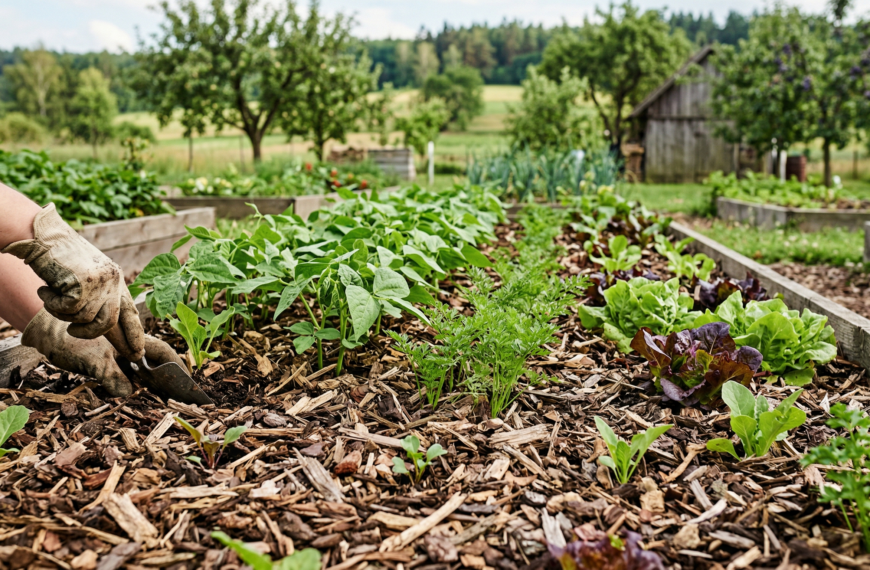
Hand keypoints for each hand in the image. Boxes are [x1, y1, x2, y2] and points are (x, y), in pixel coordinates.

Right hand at [2, 203, 140, 341]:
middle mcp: (113, 281)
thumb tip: (105, 329)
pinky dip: (52, 304)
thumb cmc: (63, 258)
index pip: (130, 312)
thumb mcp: (88, 278)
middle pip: (108, 322)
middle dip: (89, 333)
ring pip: (84, 319)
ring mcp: (99, 283)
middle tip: (72, 332)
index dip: (134, 335)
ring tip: (53, 297)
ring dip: (63, 313)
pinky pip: (67, 310)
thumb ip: (98, 299)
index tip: (138, 354)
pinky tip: (46, 290)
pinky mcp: (82, 285)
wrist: (46, 236)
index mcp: (117, 280)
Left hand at [22, 309, 184, 396]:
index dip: (175, 367)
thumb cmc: (67, 340)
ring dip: (147, 386)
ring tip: (159, 401)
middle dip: (165, 380)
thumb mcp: (90, 358)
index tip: (187, 383)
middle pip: (154, 364)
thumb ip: (110, 374)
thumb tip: (128, 392)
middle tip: (177, 398)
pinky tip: (132, 398)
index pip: (162, 353)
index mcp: (131, 340)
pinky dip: (128, 389)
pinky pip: (121, 380)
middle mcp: (127, 347)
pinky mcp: (103, 365)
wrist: (42, 331)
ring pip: (138, 373)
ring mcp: (116, 356)